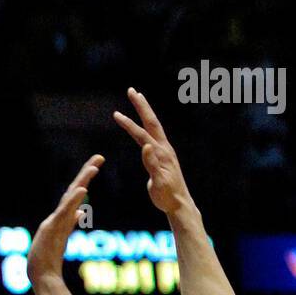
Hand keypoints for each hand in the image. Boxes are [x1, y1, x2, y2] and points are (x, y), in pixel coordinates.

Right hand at [27, 155, 104, 285]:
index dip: (85, 178)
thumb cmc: (47, 259)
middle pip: (74, 189)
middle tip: (99, 156)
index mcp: (62, 217)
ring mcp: (54, 221)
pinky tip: (82, 190)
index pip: (76, 193)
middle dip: (86, 172)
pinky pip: (64, 212)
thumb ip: (69, 223)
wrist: (41, 276)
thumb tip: (79, 213)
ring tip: (94, 168)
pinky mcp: (51, 228)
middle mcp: (58, 215)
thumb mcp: (61, 237)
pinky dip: (73, 200)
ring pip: (70, 197)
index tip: (96, 164)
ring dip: (82, 181)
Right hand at [113, 88, 190, 217]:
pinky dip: (146, 126)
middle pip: (151, 122)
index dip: (129, 124)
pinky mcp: (163, 157)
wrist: (179, 203)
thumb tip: (146, 146)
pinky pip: (153, 136)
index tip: (116, 115)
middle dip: (141, 106)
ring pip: (153, 127)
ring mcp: (164, 151)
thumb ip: (152, 164)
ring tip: (138, 100)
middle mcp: (164, 148)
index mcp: (160, 153)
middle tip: (132, 90)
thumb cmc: (167, 196)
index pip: (142, 134)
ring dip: (145, 112)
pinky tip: (143, 126)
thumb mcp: (158, 183)